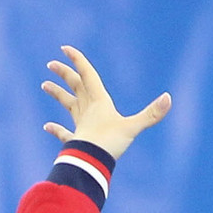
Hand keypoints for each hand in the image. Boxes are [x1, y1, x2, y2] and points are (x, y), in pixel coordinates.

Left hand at [42, 45, 169, 159]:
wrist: (91, 163)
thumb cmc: (110, 143)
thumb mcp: (133, 127)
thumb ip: (151, 114)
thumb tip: (169, 98)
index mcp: (100, 101)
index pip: (88, 75)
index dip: (78, 61)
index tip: (65, 48)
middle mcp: (88, 110)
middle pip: (75, 87)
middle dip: (65, 74)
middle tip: (51, 64)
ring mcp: (80, 125)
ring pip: (68, 105)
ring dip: (57, 94)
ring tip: (44, 85)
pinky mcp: (76, 141)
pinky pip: (64, 133)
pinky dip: (56, 130)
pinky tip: (46, 126)